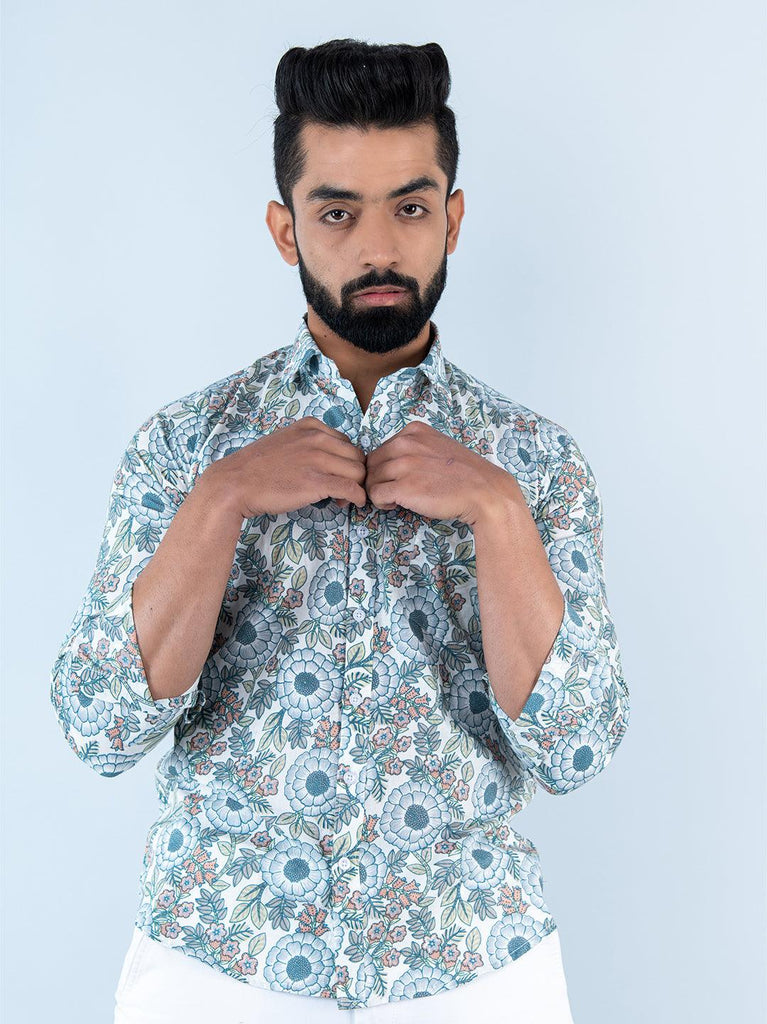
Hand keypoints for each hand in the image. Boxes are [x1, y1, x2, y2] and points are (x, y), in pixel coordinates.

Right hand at [202, 416, 367, 517]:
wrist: (235, 484)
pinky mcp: (317, 482)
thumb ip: (307, 443)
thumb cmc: (256, 468)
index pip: (347, 442)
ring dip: (356, 487)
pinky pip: (352, 489)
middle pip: (357, 456)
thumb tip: (329, 459)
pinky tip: (351, 504)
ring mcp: (317, 459)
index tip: (336, 475)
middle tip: (341, 489)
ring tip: (340, 499)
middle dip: (354, 474)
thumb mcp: (284, 442)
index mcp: (310, 426)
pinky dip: (358, 498)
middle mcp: (317, 438)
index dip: (345, 461)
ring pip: (358, 472)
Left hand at [363, 420, 521, 524]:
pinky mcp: (403, 487)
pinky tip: (396, 505)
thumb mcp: (438, 446)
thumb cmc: (463, 475)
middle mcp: (406, 443)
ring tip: (397, 499)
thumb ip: (414, 448)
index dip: (385, 467)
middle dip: (379, 479)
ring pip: (370, 479)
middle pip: (371, 463)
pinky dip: (381, 503)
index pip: (381, 448)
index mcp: (414, 431)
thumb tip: (390, 462)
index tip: (399, 478)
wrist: (484, 492)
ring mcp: (404, 465)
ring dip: (379, 492)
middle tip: (394, 492)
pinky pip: (375, 495)